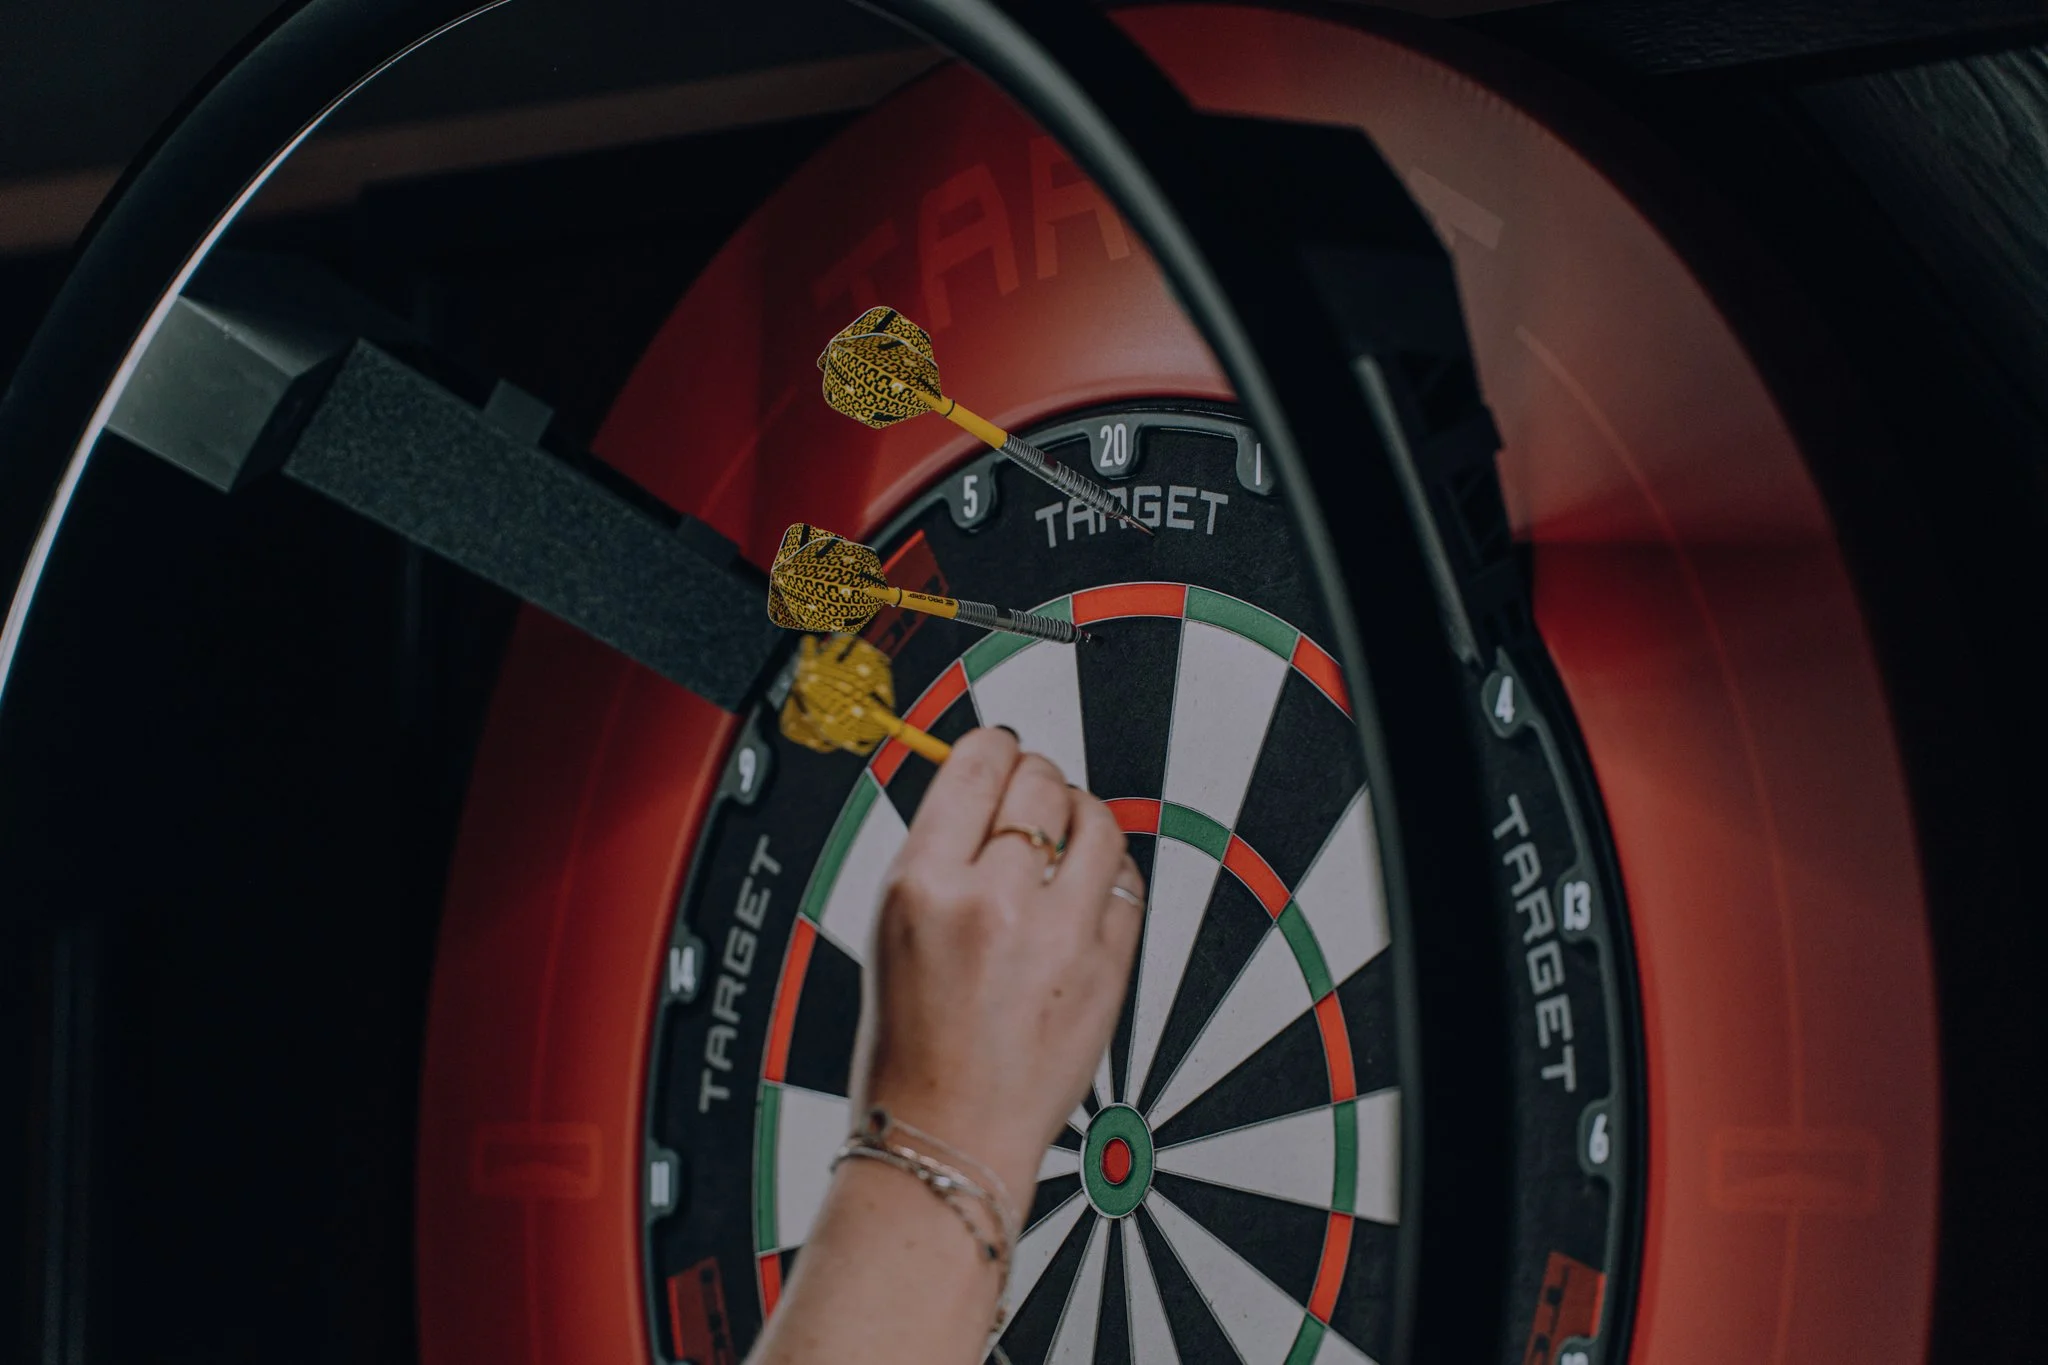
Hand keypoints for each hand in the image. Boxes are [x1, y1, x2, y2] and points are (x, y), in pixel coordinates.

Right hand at [847, 728, 1145, 1206]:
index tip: (1000, 749)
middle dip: (1037, 779)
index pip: (978, 763)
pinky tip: (1086, 894)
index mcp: (924, 886)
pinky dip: (1110, 878)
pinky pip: (1129, 886)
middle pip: (1042, 782)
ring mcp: (1061, 936)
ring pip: (1098, 822)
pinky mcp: (1110, 969)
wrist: (948, 1138)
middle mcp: (994, 903)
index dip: (994, 746)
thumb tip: (983, 780)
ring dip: (1082, 817)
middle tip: (1031, 796)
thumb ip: (939, 850)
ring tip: (1065, 836)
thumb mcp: (888, 928)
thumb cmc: (910, 1048)